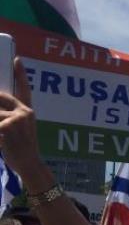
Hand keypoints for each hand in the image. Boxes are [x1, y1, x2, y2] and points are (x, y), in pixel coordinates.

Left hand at [0, 59, 48, 187]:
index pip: (24, 89)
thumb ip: (9, 117)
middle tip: (3, 125)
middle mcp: (24, 112)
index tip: (17, 59)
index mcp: (28, 112)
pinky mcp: (7, 126)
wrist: (29, 165)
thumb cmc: (21, 149)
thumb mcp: (18, 131)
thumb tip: (0, 107)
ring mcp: (17, 118)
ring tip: (4, 136)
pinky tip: (2, 141)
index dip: (20, 74)